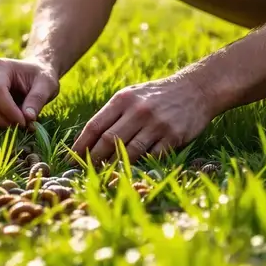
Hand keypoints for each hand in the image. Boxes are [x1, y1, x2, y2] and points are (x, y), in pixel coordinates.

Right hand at [0, 57, 58, 128]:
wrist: (34, 73)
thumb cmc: (41, 77)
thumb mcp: (46, 85)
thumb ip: (37, 99)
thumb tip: (28, 118)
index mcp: (0, 67)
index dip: (8, 110)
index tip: (24, 122)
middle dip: (2, 120)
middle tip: (21, 126)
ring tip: (16, 125)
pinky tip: (8, 125)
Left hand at [72, 73, 213, 164]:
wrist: (195, 89)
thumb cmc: (157, 95)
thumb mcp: (132, 95)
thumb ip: (113, 114)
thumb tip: (90, 139)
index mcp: (123, 99)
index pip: (95, 125)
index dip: (81, 144)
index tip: (71, 158)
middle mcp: (138, 110)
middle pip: (108, 140)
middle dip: (94, 159)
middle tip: (85, 172)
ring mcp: (156, 123)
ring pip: (129, 151)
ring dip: (115, 166)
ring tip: (105, 176)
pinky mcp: (173, 136)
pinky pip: (152, 156)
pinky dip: (141, 165)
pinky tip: (132, 172)